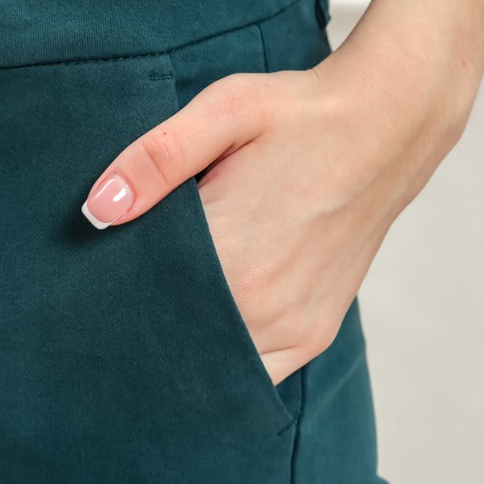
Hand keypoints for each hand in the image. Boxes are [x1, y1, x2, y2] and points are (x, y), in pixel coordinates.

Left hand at [81, 41, 463, 386]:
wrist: (387, 126)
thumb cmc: (300, 115)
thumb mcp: (223, 111)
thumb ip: (156, 160)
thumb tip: (98, 209)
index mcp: (231, 260)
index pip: (144, 306)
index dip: (114, 301)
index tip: (95, 289)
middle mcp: (263, 310)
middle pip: (176, 343)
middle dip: (146, 328)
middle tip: (120, 303)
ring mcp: (293, 330)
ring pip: (215, 367)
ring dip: (187, 348)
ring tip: (164, 313)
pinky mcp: (314, 336)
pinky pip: (256, 373)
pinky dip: (228, 360)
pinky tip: (207, 331)